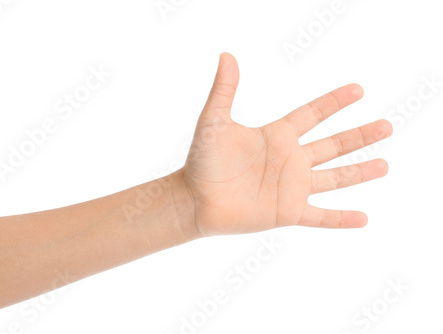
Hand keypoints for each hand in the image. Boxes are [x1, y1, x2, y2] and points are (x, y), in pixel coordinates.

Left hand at [179, 53, 392, 235]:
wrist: (195, 199)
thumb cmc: (203, 160)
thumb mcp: (214, 121)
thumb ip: (225, 90)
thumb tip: (227, 56)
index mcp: (277, 136)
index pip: (313, 115)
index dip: (334, 102)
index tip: (358, 91)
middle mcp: (289, 160)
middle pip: (333, 145)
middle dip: (360, 136)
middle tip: (387, 126)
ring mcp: (291, 187)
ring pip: (334, 178)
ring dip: (359, 172)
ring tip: (385, 165)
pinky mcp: (288, 212)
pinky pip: (321, 216)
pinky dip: (341, 218)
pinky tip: (363, 219)